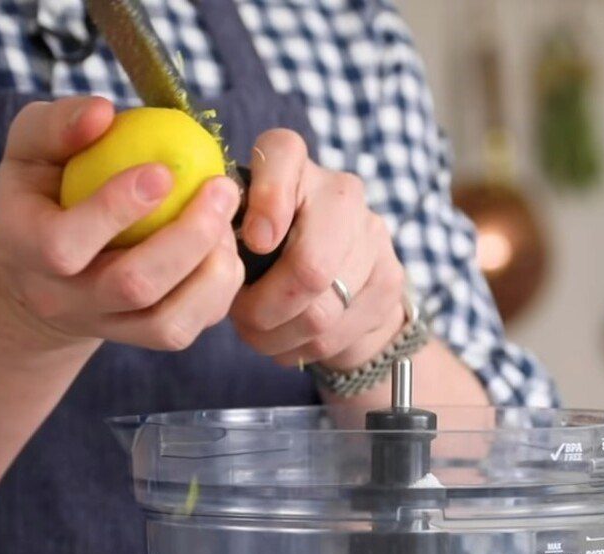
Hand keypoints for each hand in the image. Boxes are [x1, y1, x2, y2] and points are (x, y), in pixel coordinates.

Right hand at [0, 96, 242, 352]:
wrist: (43, 276)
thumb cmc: (41, 197)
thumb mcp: (31, 151)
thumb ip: (57, 127)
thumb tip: (103, 112)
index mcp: (25, 249)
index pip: (64, 245)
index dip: (116, 208)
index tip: (163, 170)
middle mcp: (67, 300)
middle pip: (134, 286)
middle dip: (188, 237)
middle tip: (222, 189)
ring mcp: (110, 327)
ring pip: (170, 324)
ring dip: (213, 271)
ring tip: (227, 222)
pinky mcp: (147, 339)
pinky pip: (193, 327)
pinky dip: (221, 289)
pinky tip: (224, 249)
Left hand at [230, 130, 405, 370]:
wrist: (342, 280)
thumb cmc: (268, 252)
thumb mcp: (236, 232)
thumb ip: (222, 233)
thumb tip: (213, 259)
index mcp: (293, 163)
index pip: (283, 155)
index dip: (268, 202)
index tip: (254, 242)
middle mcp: (341, 191)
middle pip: (309, 267)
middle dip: (265, 307)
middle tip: (242, 317)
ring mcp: (373, 235)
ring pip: (320, 313)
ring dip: (277, 334)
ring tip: (258, 333)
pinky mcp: (389, 279)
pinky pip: (336, 334)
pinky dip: (301, 347)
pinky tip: (288, 340)